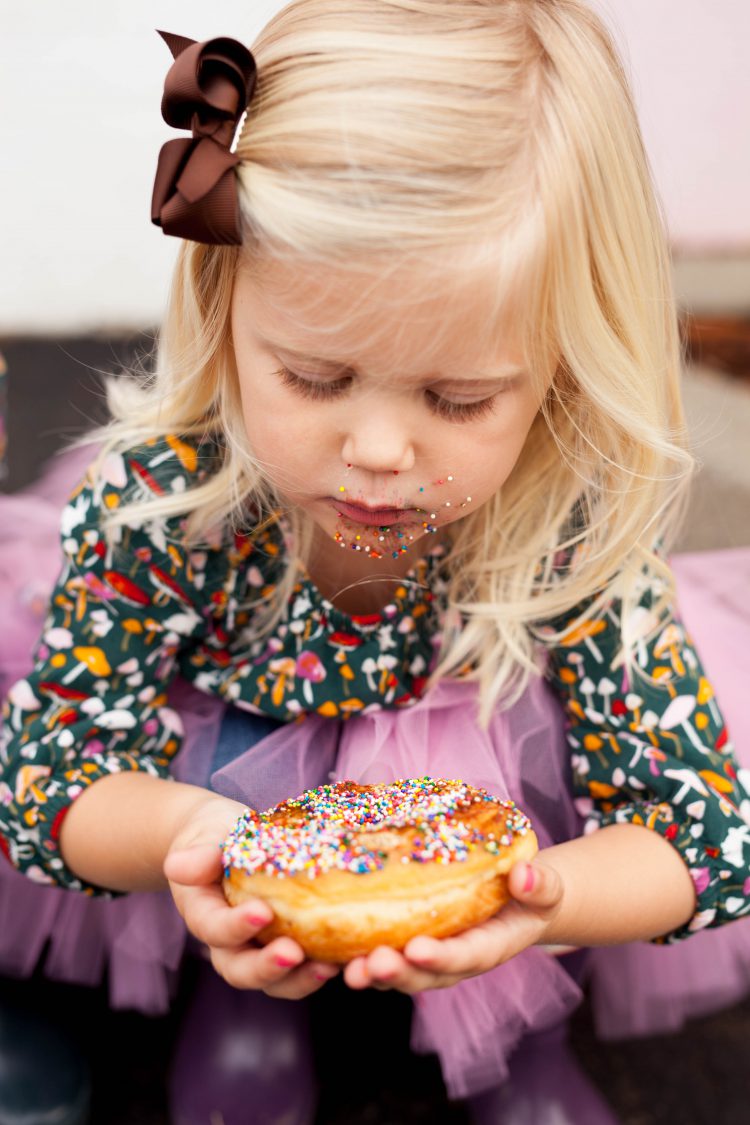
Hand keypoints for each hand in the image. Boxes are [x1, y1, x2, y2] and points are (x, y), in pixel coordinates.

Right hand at [164, 793, 339, 998]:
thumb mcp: (206, 836)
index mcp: (204, 914)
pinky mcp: (287, 946)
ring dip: (300, 980)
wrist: (228, 842)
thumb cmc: (215, 836)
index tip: (262, 913)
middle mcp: (228, 942)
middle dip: (267, 967)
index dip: (235, 927)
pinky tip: (346, 959)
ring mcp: (258, 949)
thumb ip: (199, 854)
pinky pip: (301, 968)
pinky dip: (322, 967)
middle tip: (293, 954)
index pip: (214, 929)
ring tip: (328, 967)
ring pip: (274, 981)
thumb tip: (177, 865)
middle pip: (241, 970)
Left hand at [343, 856, 563, 993]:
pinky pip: (377, 951)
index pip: (465, 957)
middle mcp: (453, 959)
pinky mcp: (404, 941)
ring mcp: (427, 954)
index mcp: (488, 946)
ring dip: (370, 971)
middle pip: (423, 974)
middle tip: (372, 963)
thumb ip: (541, 885)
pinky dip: (352, 953)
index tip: (419, 949)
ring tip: (346, 968)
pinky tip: (325, 948)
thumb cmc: (529, 893)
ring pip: (396, 971)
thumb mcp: (545, 888)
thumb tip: (524, 875)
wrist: (516, 900)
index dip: (442, 957)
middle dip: (397, 972)